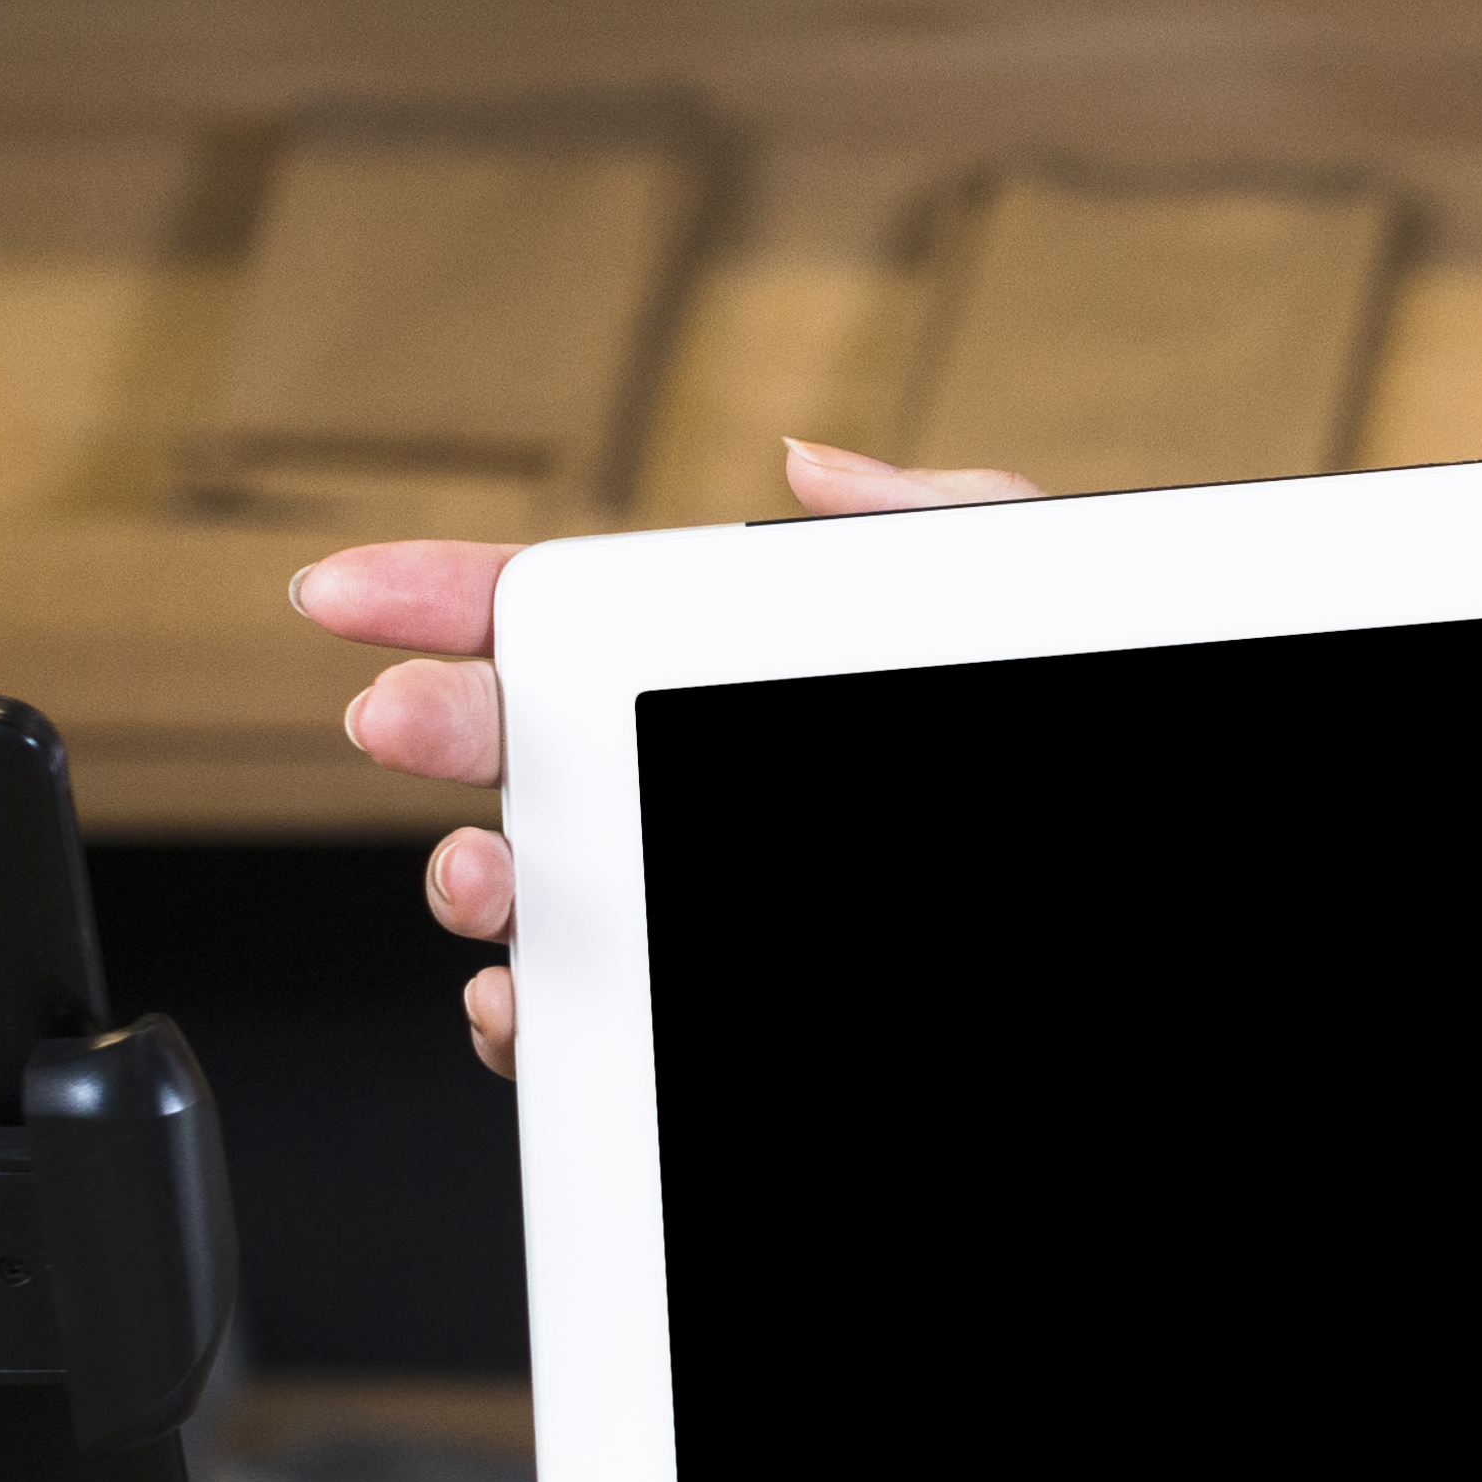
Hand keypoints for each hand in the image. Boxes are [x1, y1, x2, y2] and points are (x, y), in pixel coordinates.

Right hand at [288, 439, 1039, 1073]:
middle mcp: (680, 772)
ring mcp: (676, 883)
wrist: (1137, 827)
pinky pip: (596, 1009)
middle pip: (514, 746)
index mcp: (719, 662)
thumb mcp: (1007, 590)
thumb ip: (920, 523)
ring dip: (478, 880)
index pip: (560, 616)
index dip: (445, 598)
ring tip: (482, 871)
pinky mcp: (693, 985)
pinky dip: (534, 1014)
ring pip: (537, 885)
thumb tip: (801, 467)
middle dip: (434, 730)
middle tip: (395, 724)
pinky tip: (526, 996)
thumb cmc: (1064, 694)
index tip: (344, 593)